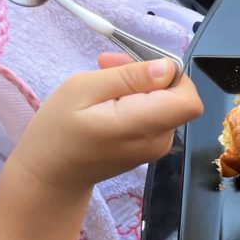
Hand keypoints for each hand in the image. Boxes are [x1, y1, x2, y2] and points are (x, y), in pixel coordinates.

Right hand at [11, 54, 202, 193]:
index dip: (172, 76)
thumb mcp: (83, 90)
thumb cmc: (57, 131)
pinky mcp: (150, 147)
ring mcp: (157, 147)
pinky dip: (135, 102)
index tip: (138, 67)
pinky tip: (107, 100)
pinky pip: (154, 116)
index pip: (189, 100)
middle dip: (148, 75)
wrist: (50, 175)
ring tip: (101, 81)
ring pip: (165, 104)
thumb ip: (130, 78)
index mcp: (144, 127)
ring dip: (139, 86)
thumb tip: (168, 68)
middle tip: (107, 64)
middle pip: (176, 97)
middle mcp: (160, 140)